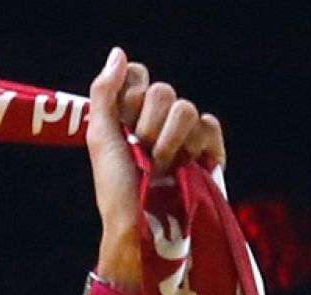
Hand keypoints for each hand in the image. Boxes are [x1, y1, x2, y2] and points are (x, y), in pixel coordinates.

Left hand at [86, 48, 225, 286]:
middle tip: (139, 152)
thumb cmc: (116, 191)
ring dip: (166, 138)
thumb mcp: (100, 138)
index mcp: (129, 116)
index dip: (129, 94)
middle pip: (162, 90)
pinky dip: (195, 143)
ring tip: (159, 166)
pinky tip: (185, 163)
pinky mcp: (210, 151)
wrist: (143, 226)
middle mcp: (158, 121)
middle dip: (145, 123)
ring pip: (186, 106)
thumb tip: (119, 53)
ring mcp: (185, 136)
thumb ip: (105, 92)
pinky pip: (209, 125)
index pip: (137, 76)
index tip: (122, 123)